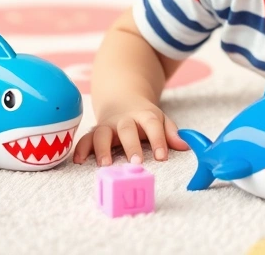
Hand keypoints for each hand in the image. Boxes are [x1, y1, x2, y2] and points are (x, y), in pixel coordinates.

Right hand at [72, 97, 188, 165]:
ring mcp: (107, 125)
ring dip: (102, 148)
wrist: (122, 99)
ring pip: (102, 133)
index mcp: (144, 115)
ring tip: (106, 164)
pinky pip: (85, 139)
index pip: (152, 124)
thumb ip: (171, 133)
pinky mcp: (94, 132)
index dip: (158, 140)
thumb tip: (185, 146)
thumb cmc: (144, 117)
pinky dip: (80, 149)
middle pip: (127, 129)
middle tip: (136, 163)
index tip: (161, 156)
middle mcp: (124, 120)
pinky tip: (79, 161)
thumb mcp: (160, 120)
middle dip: (131, 146)